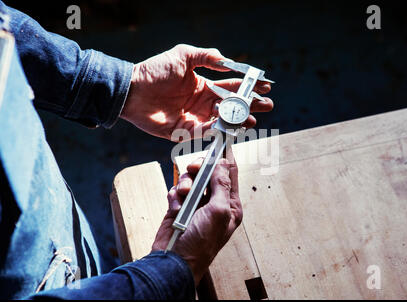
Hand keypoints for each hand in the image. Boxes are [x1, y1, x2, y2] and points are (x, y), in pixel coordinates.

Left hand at [120, 44, 273, 140]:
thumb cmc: (155, 71)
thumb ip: (206, 56)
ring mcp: (195, 118)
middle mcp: (202, 103)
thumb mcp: (183, 55)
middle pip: (232, 106)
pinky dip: (218, 131)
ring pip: (223, 122)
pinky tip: (230, 126)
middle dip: (250, 106)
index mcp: (204, 85)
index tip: (266, 86)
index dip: (249, 86)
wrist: (133, 90)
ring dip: (239, 121)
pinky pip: (205, 133)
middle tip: (267, 106)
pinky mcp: (184, 132)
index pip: (232, 86)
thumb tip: (228, 62)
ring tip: (252, 119)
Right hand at [151, 150, 242, 285]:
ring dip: (185, 184)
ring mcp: (196, 205)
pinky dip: (174, 196)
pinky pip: (177, 190)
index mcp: (230, 205)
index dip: (226, 158)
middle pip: (209, 173)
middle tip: (194, 167)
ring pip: (191, 179)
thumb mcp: (218, 211)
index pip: (230, 174)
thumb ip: (221, 185)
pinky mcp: (180, 207)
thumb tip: (224, 163)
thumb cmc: (201, 242)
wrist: (174, 261)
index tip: (221, 142)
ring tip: (182, 196)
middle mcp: (214, 202)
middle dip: (200, 169)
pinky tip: (175, 208)